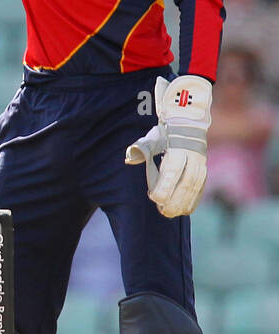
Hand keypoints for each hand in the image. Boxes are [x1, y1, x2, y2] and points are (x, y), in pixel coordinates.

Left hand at [125, 74, 211, 217]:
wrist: (189, 120)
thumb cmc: (166, 132)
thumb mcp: (153, 136)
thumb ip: (142, 148)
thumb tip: (129, 158)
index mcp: (178, 149)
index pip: (172, 171)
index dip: (164, 186)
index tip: (154, 197)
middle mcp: (193, 157)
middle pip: (186, 183)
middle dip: (174, 200)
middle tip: (162, 211)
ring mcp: (201, 164)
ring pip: (195, 187)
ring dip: (183, 203)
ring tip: (171, 213)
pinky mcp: (204, 169)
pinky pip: (201, 188)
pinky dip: (194, 200)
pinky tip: (185, 210)